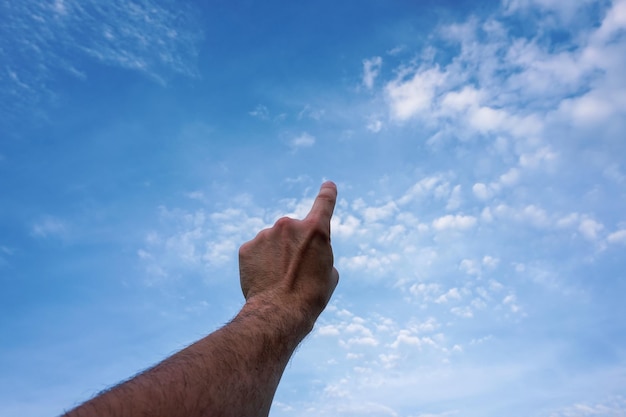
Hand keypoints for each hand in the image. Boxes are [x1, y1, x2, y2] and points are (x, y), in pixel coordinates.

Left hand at [238, 181, 338, 324]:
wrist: (280, 312)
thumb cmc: (311, 296)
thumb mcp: (329, 274)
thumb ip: (320, 255)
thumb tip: (308, 256)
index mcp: (315, 230)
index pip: (324, 203)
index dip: (327, 193)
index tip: (328, 185)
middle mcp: (289, 225)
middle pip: (292, 231)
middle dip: (293, 246)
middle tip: (295, 271)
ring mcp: (265, 234)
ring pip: (272, 242)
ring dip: (275, 255)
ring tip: (278, 280)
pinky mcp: (246, 247)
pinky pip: (255, 252)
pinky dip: (259, 263)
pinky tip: (263, 280)